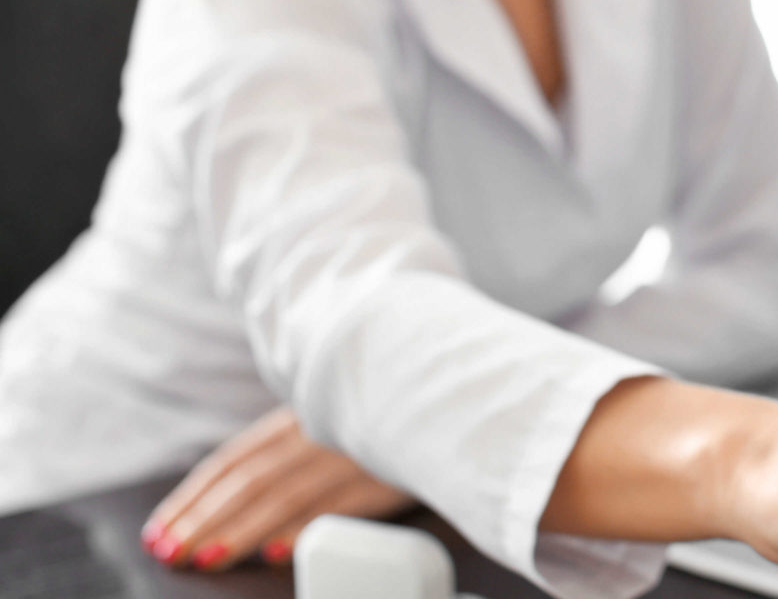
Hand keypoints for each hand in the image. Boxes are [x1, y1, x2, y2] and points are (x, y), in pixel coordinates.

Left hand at [141, 406, 413, 569]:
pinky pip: (339, 504)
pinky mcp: (387, 472)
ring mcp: (352, 451)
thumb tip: (228, 494)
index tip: (160, 529)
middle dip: (204, 519)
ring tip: (207, 559)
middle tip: (170, 552)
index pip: (233, 459)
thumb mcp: (329, 416)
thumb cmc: (382, 408)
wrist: (446, 390)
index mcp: (300, 415)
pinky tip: (275, 551)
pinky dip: (304, 527)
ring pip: (285, 494)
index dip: (193, 496)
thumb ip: (286, 449)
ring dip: (241, 530)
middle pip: (250, 480)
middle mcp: (319, 429)